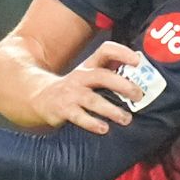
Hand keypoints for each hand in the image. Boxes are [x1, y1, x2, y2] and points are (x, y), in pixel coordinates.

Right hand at [28, 41, 143, 134]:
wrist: (39, 97)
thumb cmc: (74, 87)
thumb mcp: (89, 75)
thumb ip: (110, 71)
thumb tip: (141, 66)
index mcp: (90, 65)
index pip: (106, 50)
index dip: (122, 53)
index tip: (138, 61)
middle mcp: (81, 76)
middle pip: (102, 76)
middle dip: (122, 85)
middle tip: (139, 95)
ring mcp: (71, 93)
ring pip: (93, 100)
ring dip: (111, 110)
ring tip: (126, 119)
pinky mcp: (63, 109)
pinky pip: (79, 116)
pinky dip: (92, 123)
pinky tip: (104, 129)